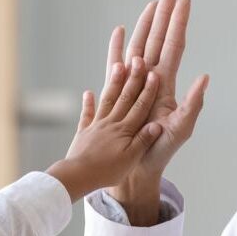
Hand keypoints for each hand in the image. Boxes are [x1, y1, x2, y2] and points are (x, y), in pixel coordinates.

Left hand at [46, 54, 162, 200]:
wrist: (78, 176)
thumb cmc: (107, 171)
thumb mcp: (131, 158)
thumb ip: (143, 140)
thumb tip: (158, 124)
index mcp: (125, 130)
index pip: (140, 106)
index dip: (148, 90)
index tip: (154, 74)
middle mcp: (111, 123)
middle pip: (124, 97)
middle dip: (133, 78)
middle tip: (138, 59)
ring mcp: (96, 126)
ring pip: (107, 100)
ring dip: (113, 83)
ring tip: (118, 65)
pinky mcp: (84, 133)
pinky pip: (87, 115)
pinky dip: (88, 104)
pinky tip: (88, 93)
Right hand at [107, 0, 208, 184]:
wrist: (136, 165)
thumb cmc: (160, 149)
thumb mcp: (181, 128)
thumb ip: (194, 104)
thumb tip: (205, 77)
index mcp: (166, 84)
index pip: (174, 46)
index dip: (178, 24)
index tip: (184, 1)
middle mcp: (150, 79)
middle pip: (157, 40)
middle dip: (163, 16)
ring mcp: (133, 83)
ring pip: (138, 47)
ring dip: (144, 25)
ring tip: (150, 5)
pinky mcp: (118, 91)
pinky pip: (115, 65)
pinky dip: (116, 47)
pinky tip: (119, 31)